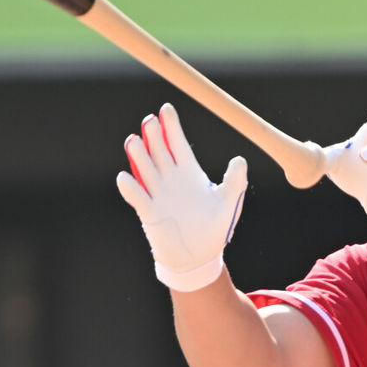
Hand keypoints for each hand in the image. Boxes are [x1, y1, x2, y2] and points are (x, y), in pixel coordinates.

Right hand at [117, 103, 247, 291]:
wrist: (199, 257)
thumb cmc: (214, 230)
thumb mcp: (230, 203)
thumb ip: (235, 182)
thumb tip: (240, 160)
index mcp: (190, 173)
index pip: (177, 143)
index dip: (171, 126)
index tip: (165, 109)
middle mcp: (171, 179)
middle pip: (158, 151)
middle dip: (153, 135)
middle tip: (149, 120)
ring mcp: (158, 194)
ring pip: (145, 169)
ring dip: (138, 155)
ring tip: (134, 141)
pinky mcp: (149, 212)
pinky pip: (137, 196)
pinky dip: (131, 187)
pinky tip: (127, 176)